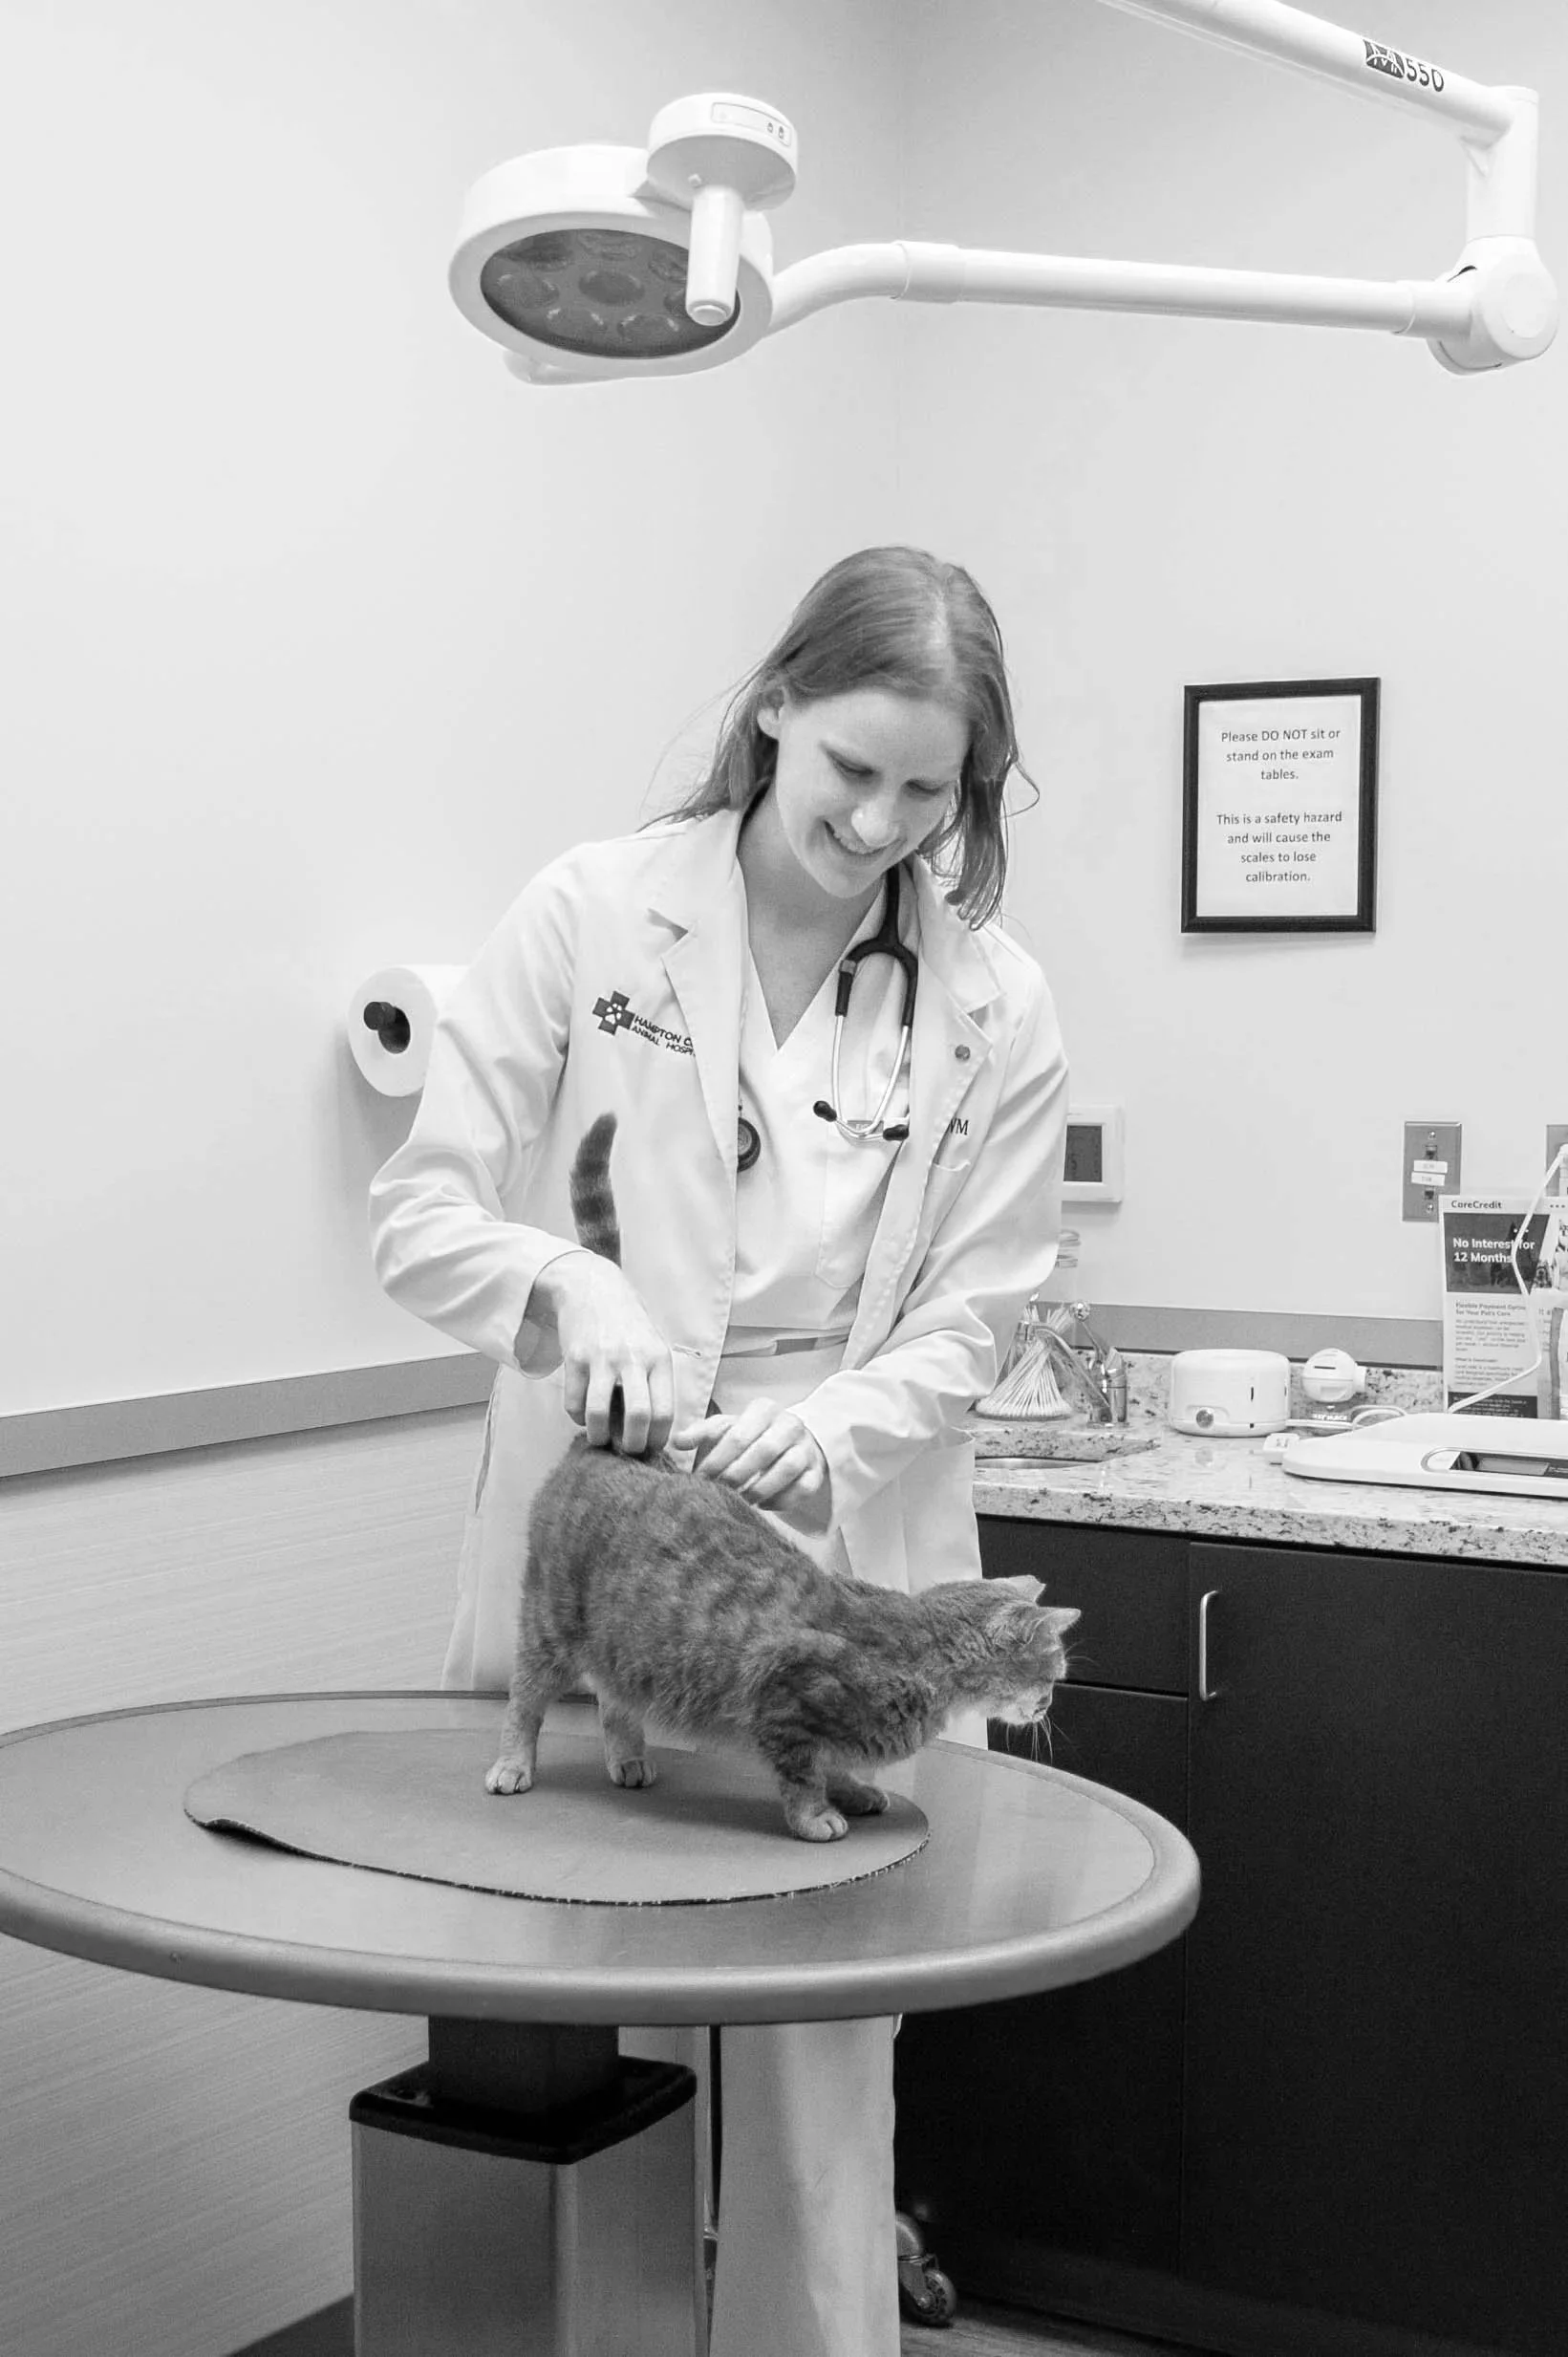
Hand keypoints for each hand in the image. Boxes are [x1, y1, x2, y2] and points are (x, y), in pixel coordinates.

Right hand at [527, 1252, 673, 1453]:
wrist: (592, 1287)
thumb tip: (654, 1430)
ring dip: (599, 1436)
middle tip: (626, 1451)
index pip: (665, 1411)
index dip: (658, 1440)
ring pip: (599, 1413)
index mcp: (659, 1358)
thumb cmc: (627, 1324)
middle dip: (632, 1444)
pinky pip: (574, 1401)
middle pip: (639, 1416)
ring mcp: (602, 1357)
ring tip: (600, 1439)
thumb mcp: (653, 1345)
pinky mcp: (575, 1357)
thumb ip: (655, 1381)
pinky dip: (577, 1417)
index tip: (651, 1449)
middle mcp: (633, 1358)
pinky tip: (583, 1413)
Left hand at [674, 1397, 832, 1535]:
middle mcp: (790, 1424)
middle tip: (718, 1492)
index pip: (739, 1434)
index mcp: (764, 1409)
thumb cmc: (751, 1434)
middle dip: (737, 1475)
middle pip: (763, 1451)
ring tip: (740, 1501)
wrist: (791, 1440)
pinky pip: (803, 1488)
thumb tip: (677, 1442)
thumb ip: (702, 1432)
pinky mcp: (817, 1471)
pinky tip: (762, 1505)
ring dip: (759, 1489)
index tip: (702, 1478)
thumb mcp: (727, 1427)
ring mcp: (807, 1447)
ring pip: (786, 1469)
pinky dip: (781, 1500)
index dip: (717, 1459)